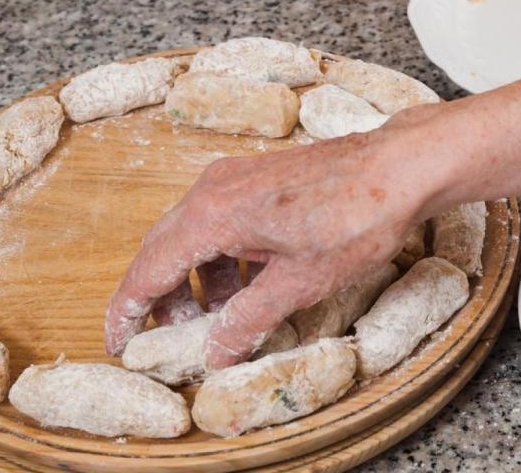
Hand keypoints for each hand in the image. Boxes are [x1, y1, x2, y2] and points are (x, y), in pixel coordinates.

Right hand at [104, 106, 447, 368]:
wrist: (400, 168)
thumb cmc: (356, 219)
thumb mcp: (298, 284)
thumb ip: (247, 320)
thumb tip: (215, 352)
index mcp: (212, 215)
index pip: (150, 269)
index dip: (130, 311)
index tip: (120, 343)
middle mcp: (213, 189)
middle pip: (165, 249)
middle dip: (163, 297)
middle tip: (169, 338)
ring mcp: (237, 177)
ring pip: (195, 234)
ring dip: (199, 278)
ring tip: (219, 317)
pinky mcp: (261, 176)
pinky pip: (224, 219)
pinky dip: (225, 256)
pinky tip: (250, 283)